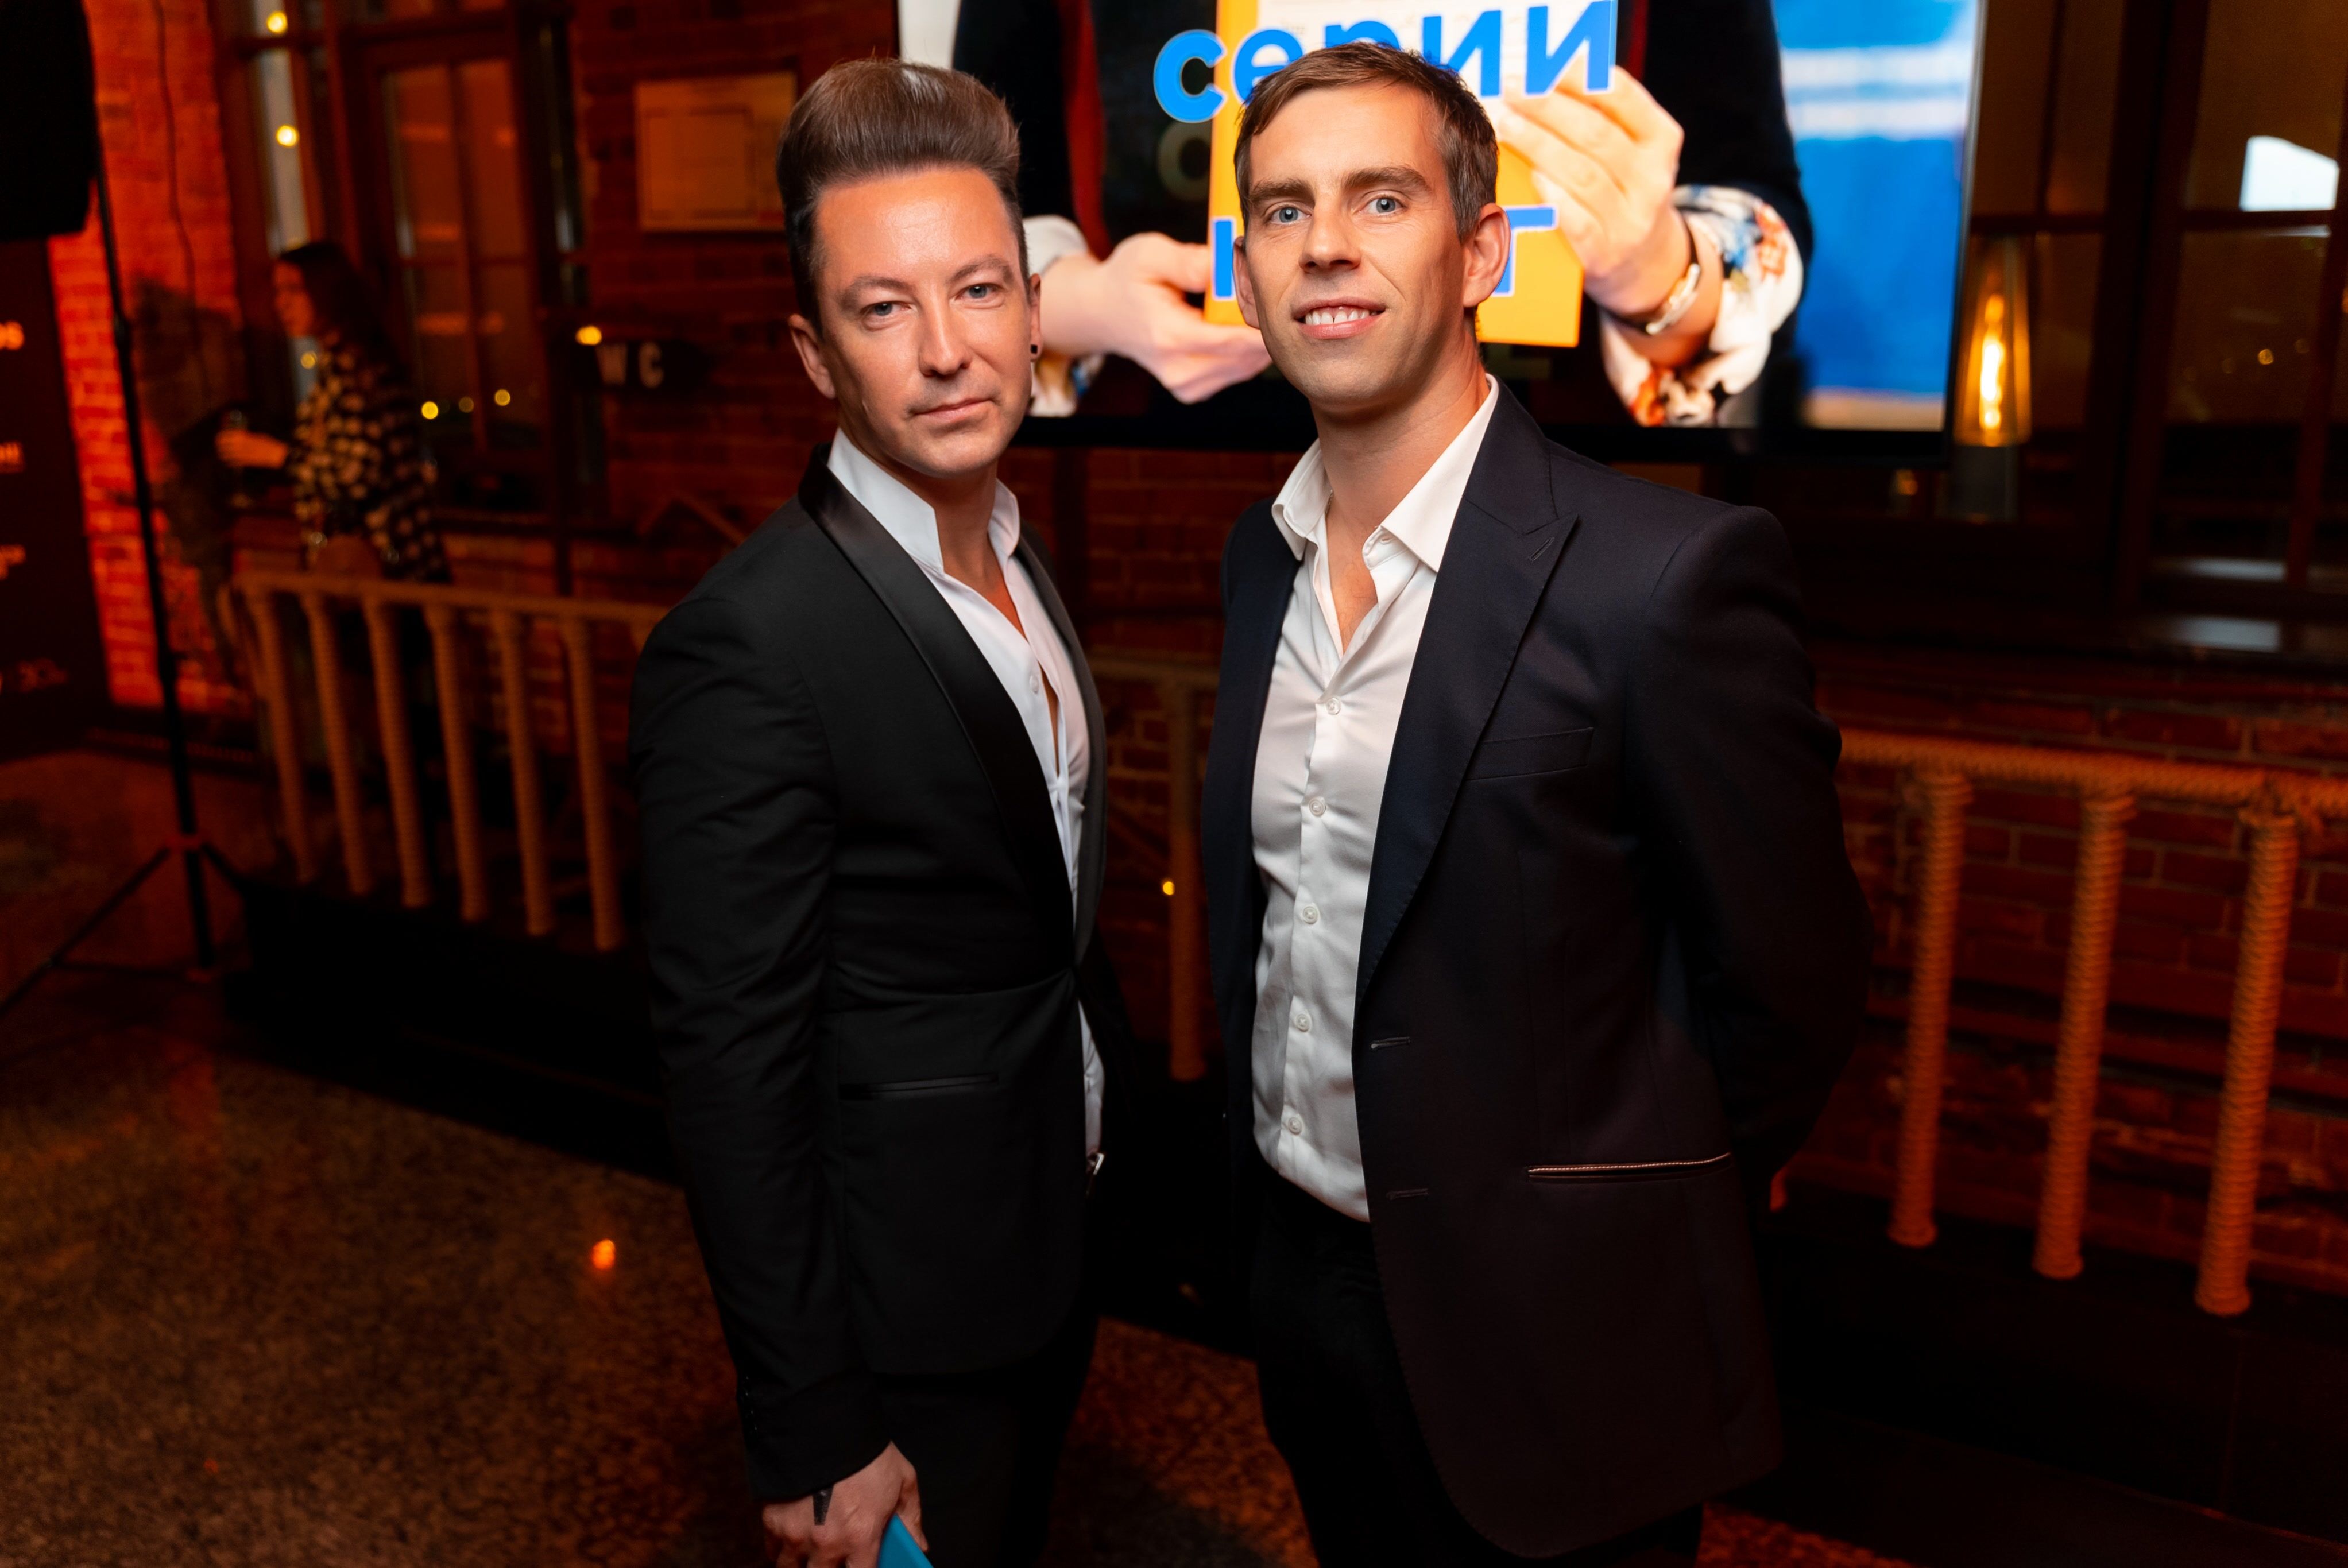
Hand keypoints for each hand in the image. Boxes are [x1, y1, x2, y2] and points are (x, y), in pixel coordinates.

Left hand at [216, 429, 289, 468]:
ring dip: (222, 453)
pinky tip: (229, 460)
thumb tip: (234, 433)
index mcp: (240, 435)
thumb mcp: (255, 434)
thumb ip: (243, 434)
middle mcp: (237, 444)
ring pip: (223, 454)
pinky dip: (228, 460)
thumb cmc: (267, 442)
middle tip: (220, 445)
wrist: (274, 454)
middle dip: (219, 444)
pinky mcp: (243, 462)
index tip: (220, 437)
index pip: (222, 435)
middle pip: (221, 444)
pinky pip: (230, 461)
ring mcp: (240, 454)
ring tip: (223, 453)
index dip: (220, 436)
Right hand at [761, 1442, 922, 1567]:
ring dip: (803, 1566)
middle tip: (838, 1557)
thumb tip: (918, 1547)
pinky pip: (773, 1552)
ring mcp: (796, 1535)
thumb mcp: (902, 1481)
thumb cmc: (867, 1453)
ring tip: (814, 1555)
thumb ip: (910, 1518)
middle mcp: (826, 1544)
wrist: (825, 1422)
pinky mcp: (772, 1521)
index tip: (863, 1565)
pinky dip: (782, 1551)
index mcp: (860, 1537)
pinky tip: (795, 1542)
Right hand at [1038, 232, 1270, 403]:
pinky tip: (1230, 325)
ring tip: (1240, 306)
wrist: (1102, 313)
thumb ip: (1189, 261)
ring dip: (1253, 336)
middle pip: (1245, 354)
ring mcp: (1185, 385)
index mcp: (1168, 337)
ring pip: (1247, 365)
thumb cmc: (1128, 279)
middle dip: (1259, 323)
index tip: (1268, 291)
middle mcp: (1178, 370)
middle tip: (1257, 291)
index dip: (1260, 316)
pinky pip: (1238, 371)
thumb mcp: (1150, 253)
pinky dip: (1243, 349)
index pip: (1233, 339)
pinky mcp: (1194, 390)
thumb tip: (1224, 267)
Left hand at [1492, 69, 1698, 325]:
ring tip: (1506, 123)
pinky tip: (1529, 174)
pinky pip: (1577, 221)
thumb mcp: (1630, 152)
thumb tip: (1542, 80)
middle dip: (1547, 108)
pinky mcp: (1606, 253)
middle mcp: (1652, 179)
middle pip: (1595, 135)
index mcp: (1661, 140)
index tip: (1542, 67)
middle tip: (1512, 91)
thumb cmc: (1622, 193)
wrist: (1646, 265)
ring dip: (1539, 145)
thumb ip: (1599, 118)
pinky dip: (1552, 195)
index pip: (1622, 98)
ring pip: (1583, 174)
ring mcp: (1631, 219)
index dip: (1578, 79)